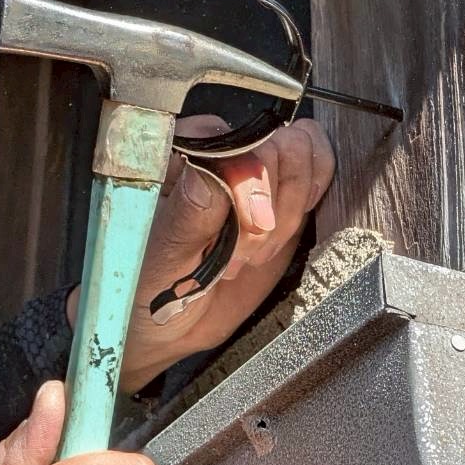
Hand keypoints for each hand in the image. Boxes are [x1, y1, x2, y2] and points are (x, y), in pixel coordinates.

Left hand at [99, 115, 334, 392]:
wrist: (164, 323)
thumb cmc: (145, 286)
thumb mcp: (159, 260)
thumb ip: (186, 217)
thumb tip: (208, 173)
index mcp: (179, 154)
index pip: (238, 142)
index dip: (252, 185)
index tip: (246, 232)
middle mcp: (219, 153)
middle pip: (280, 148)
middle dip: (272, 211)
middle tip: (241, 256)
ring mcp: (255, 172)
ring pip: (305, 156)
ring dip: (290, 213)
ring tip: (253, 253)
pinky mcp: (282, 195)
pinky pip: (319, 172)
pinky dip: (312, 205)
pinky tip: (278, 240)